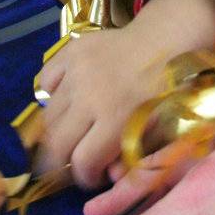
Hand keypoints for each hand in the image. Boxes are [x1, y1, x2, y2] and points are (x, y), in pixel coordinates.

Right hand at [35, 0, 214, 187]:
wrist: (167, 37)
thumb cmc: (168, 87)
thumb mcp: (159, 128)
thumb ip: (132, 155)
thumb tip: (108, 176)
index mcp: (116, 117)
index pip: (82, 162)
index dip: (85, 176)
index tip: (91, 175)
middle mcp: (90, 96)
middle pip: (56, 143)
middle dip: (61, 161)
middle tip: (71, 161)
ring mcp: (76, 71)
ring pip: (48, 116)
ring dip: (57, 130)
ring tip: (72, 132)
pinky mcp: (70, 51)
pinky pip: (45, 81)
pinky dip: (51, 94)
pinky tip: (68, 99)